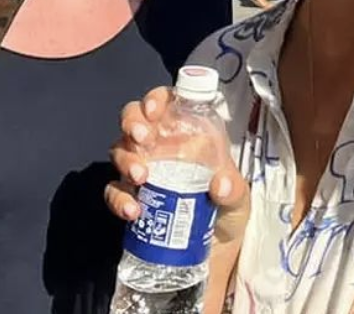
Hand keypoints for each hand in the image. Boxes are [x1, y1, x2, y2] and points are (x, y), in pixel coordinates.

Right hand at [106, 87, 250, 245]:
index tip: (154, 109)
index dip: (156, 98)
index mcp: (187, 133)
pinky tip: (132, 210)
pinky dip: (118, 198)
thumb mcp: (239, 198)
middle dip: (132, 122)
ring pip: (120, 150)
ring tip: (140, 176)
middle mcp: (161, 146)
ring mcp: (143, 171)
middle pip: (134, 118)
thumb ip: (233, 189)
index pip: (167, 101)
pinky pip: (114, 191)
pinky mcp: (131, 199)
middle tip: (142, 138)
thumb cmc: (227, 212)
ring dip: (126, 159)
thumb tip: (221, 184)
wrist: (214, 255)